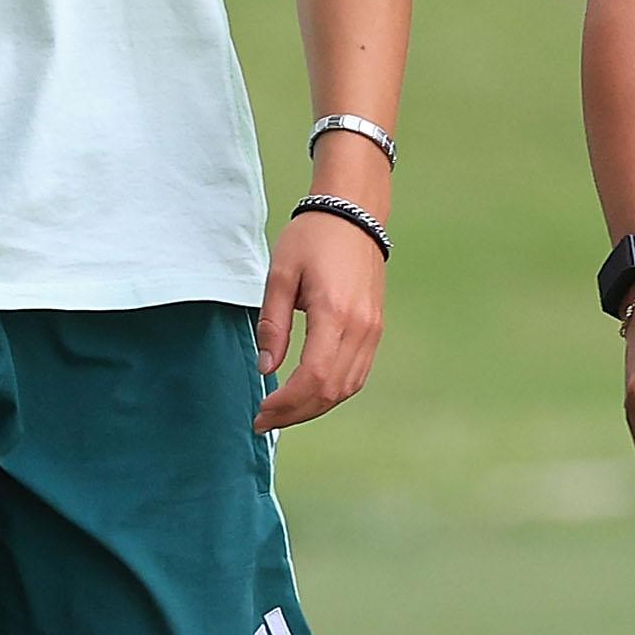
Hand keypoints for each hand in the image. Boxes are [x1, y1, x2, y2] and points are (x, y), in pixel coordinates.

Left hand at [254, 211, 385, 432]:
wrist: (354, 213)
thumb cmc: (312, 238)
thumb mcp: (281, 274)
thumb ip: (273, 324)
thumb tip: (266, 369)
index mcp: (335, 313)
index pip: (313, 377)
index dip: (286, 404)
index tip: (259, 412)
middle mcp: (361, 327)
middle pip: (331, 391)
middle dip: (295, 414)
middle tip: (263, 421)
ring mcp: (373, 330)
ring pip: (347, 388)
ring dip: (314, 407)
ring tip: (282, 412)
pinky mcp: (375, 328)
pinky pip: (357, 374)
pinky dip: (332, 392)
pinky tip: (308, 393)